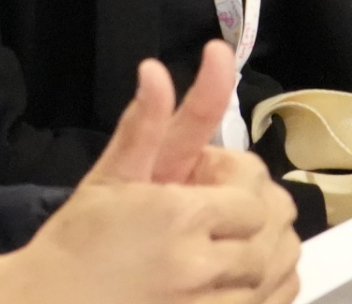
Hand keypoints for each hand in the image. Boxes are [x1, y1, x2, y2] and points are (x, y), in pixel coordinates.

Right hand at [0, 45, 299, 303]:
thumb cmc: (75, 243)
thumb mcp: (109, 177)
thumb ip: (144, 124)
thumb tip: (155, 71)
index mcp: (176, 215)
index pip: (251, 191)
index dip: (233, 184)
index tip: (206, 185)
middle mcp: (199, 265)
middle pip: (271, 231)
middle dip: (253, 217)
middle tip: (218, 216)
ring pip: (275, 272)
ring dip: (263, 254)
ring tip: (225, 246)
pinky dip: (266, 290)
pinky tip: (235, 278)